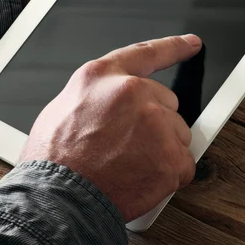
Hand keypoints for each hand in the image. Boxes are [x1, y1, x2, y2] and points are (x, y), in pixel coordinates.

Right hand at [19, 34, 201, 222]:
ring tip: (128, 165)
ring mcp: (156, 124)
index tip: (191, 44)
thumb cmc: (53, 160)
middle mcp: (133, 92)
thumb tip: (113, 103)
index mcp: (103, 76)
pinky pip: (183, 164)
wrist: (58, 200)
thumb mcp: (63, 106)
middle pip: (166, 102)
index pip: (146, 53)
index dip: (173, 47)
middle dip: (153, 122)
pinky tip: (141, 179)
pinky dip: (168, 175)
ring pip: (177, 133)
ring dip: (161, 149)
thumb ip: (97, 95)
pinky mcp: (171, 157)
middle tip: (126, 145)